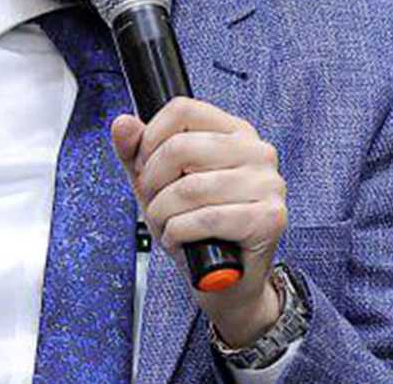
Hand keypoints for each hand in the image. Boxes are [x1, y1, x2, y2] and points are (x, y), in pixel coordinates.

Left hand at [111, 98, 286, 346]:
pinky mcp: (269, 218)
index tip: (146, 166)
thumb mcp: (159, 185)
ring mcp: (268, 184)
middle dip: (153, 182)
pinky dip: (179, 233)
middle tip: (155, 202)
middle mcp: (258, 151)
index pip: (182, 109)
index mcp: (235, 132)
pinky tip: (181, 239)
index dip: (150, 139)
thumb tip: (123, 123)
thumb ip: (136, 152)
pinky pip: (205, 218)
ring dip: (163, 214)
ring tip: (168, 225)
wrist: (225, 282)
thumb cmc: (197, 229)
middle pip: (180, 146)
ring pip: (189, 187)